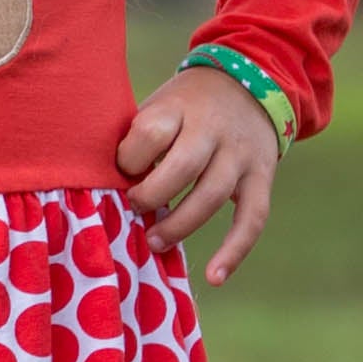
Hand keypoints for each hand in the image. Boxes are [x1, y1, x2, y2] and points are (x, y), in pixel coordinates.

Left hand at [116, 66, 279, 283]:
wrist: (248, 84)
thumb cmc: (184, 107)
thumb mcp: (158, 105)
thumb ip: (135, 138)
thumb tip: (101, 185)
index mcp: (179, 107)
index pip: (150, 133)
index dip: (129, 158)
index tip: (123, 169)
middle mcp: (213, 129)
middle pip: (181, 168)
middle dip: (150, 197)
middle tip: (133, 209)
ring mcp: (240, 155)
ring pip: (211, 197)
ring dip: (179, 226)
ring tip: (154, 243)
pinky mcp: (261, 178)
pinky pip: (252, 219)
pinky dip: (234, 251)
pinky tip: (215, 277)